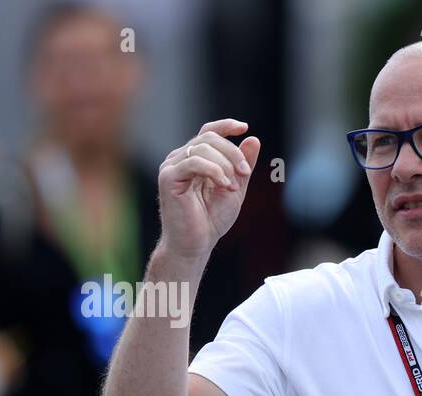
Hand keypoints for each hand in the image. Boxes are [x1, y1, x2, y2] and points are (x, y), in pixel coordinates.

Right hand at [157, 118, 259, 262]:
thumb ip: (243, 165)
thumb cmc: (211, 220)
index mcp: (195, 159)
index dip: (225, 125)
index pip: (208, 132)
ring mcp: (172, 166)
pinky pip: (194, 162)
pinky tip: (224, 185)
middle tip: (245, 173)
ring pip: (203, 147)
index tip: (244, 127)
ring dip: (225, 165)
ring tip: (232, 188)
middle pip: (209, 137)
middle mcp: (181, 159)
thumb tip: (253, 139)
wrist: (195, 244)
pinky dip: (214, 171)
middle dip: (233, 152)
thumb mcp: (235, 188)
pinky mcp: (168, 177)